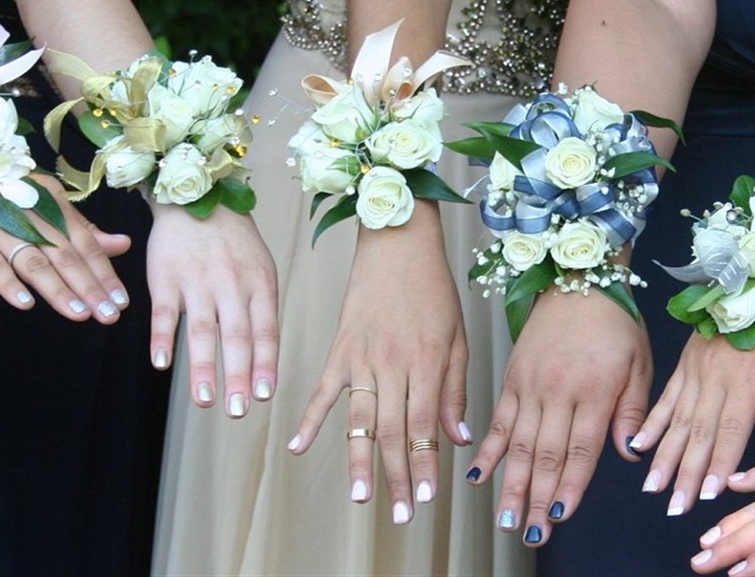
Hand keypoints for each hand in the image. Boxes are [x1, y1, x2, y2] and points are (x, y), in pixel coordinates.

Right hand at [0, 173, 131, 322]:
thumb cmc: (3, 194)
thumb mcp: (46, 203)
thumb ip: (82, 228)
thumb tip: (123, 244)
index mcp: (52, 204)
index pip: (85, 243)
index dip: (105, 273)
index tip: (122, 300)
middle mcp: (29, 215)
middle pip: (65, 256)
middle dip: (90, 287)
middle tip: (109, 314)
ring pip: (33, 262)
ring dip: (58, 290)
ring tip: (80, 314)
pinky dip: (7, 283)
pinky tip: (25, 303)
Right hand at [146, 204, 278, 417]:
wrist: (195, 198)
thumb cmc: (234, 242)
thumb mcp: (261, 268)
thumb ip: (262, 310)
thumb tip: (263, 361)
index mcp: (259, 284)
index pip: (265, 332)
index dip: (265, 365)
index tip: (265, 396)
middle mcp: (230, 284)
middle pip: (236, 337)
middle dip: (238, 376)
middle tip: (238, 411)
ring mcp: (197, 281)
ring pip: (202, 330)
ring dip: (203, 368)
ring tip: (205, 400)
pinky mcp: (165, 278)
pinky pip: (164, 313)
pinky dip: (162, 339)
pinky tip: (162, 365)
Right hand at [288, 202, 469, 524]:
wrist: (397, 242)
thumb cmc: (433, 288)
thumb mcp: (457, 337)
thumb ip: (454, 389)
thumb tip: (457, 438)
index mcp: (426, 363)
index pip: (425, 427)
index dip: (424, 465)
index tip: (426, 497)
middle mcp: (393, 365)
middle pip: (394, 432)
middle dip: (397, 476)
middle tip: (399, 512)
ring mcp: (362, 358)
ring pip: (360, 421)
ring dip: (360, 462)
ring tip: (360, 497)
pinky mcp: (339, 349)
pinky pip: (322, 391)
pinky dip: (310, 421)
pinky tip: (297, 448)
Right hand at [466, 289, 651, 545]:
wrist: (576, 278)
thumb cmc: (614, 322)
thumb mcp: (639, 363)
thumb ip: (633, 410)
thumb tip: (630, 454)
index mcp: (593, 391)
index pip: (581, 449)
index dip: (570, 486)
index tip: (560, 516)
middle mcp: (557, 392)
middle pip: (544, 455)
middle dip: (536, 498)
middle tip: (529, 532)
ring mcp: (529, 386)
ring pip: (517, 444)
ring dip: (510, 484)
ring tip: (505, 518)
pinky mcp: (512, 378)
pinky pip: (497, 420)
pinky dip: (488, 450)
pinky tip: (478, 476)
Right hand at [633, 312, 754, 513]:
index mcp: (745, 379)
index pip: (729, 432)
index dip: (715, 465)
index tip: (701, 495)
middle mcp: (713, 378)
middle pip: (697, 434)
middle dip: (682, 473)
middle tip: (670, 506)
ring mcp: (695, 370)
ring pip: (677, 420)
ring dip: (663, 455)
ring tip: (650, 485)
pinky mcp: (687, 362)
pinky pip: (665, 396)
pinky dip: (651, 422)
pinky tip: (637, 443)